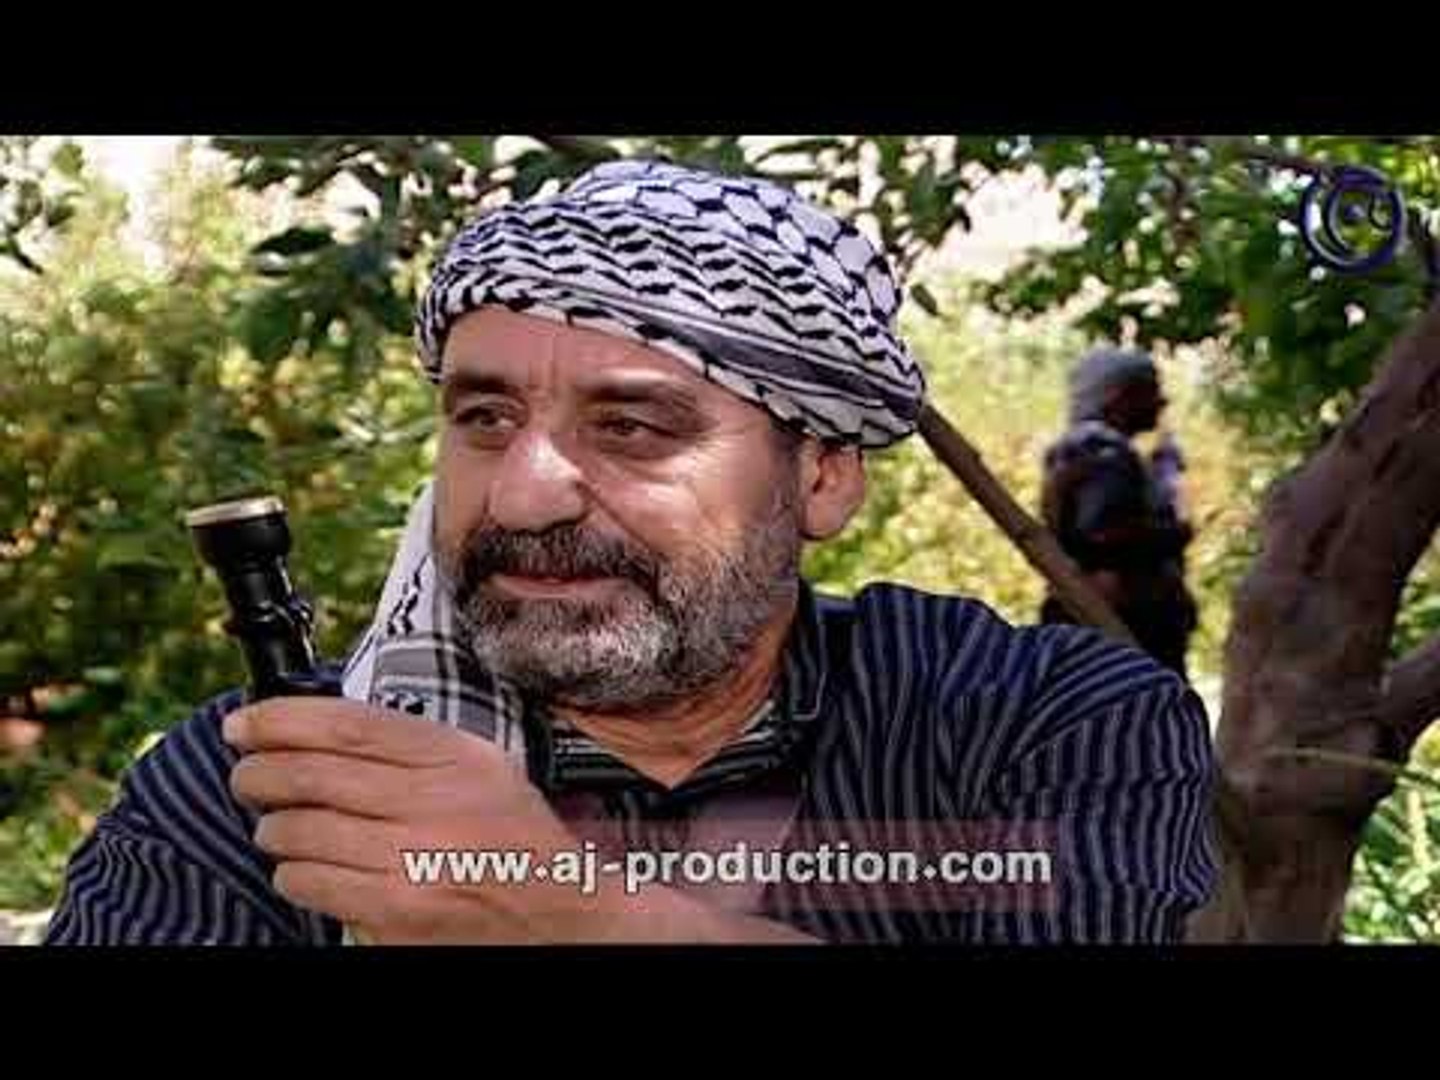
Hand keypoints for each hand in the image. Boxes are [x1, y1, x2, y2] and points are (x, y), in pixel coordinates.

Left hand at [224, 696, 604, 943]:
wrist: (559, 915)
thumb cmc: (516, 839)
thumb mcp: (482, 767)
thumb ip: (413, 744)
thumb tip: (319, 728)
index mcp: (454, 758)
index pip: (345, 725)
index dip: (279, 720)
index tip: (245, 723)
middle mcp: (432, 805)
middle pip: (309, 775)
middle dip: (257, 773)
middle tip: (246, 774)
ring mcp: (409, 862)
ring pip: (297, 832)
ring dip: (272, 827)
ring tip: (276, 825)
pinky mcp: (393, 913)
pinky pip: (308, 882)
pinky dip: (292, 873)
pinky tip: (303, 866)